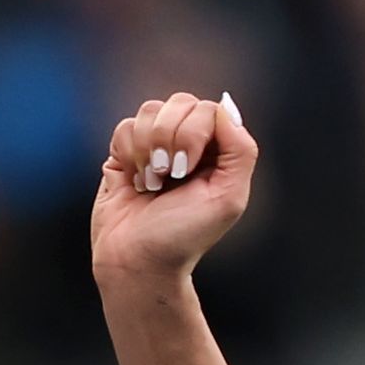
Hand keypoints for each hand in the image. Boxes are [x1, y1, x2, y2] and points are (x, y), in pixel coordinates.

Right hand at [89, 91, 257, 285]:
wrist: (138, 261)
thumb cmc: (184, 237)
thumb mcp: (229, 197)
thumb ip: (240, 149)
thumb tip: (225, 107)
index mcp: (218, 152)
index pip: (210, 109)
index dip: (194, 133)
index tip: (186, 171)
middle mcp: (189, 143)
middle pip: (180, 102)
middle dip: (170, 139)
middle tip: (168, 176)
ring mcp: (156, 145)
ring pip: (150, 110)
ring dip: (148, 149)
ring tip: (152, 183)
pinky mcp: (125, 153)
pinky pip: (125, 127)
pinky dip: (129, 154)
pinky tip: (136, 181)